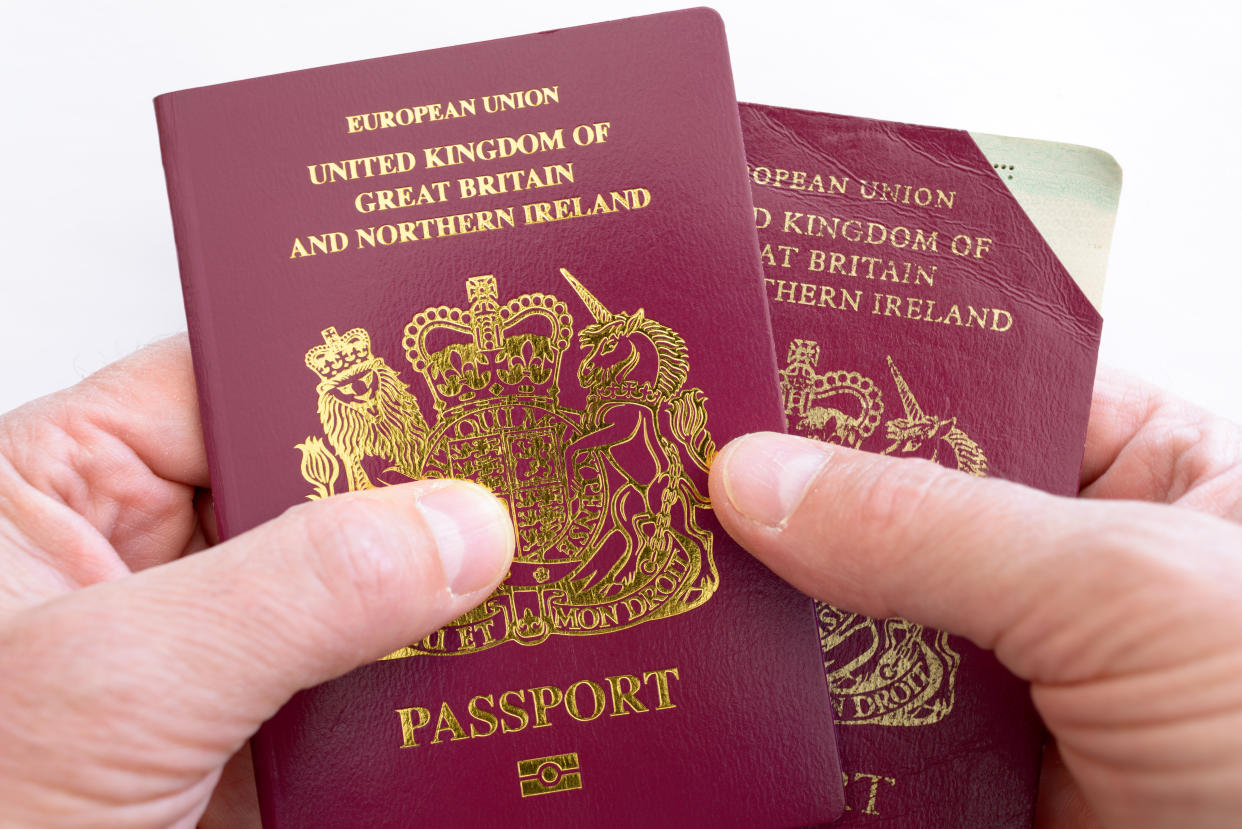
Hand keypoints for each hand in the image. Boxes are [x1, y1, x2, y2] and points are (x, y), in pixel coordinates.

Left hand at [0, 337, 514, 827]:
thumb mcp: (121, 683)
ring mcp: (199, 652)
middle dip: (404, 495)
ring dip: (423, 597)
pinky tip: (475, 674)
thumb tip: (456, 525)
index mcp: (59, 491)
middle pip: (307, 482)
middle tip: (509, 491)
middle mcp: (135, 559)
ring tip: (517, 577)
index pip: (225, 382)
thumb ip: (294, 590)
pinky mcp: (246, 733)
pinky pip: (357, 681)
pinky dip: (419, 685)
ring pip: (345, 587)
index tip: (452, 382)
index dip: (338, 376)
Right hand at [710, 368, 1241, 828]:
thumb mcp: (1127, 592)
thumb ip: (935, 528)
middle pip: (896, 496)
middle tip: (675, 453)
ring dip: (779, 604)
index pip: (971, 378)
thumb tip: (756, 477)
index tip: (743, 348)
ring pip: (859, 611)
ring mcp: (1008, 670)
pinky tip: (723, 674)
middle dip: (795, 487)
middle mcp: (1064, 560)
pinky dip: (793, 710)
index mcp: (1137, 469)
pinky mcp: (965, 769)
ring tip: (671, 554)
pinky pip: (855, 721)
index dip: (861, 360)